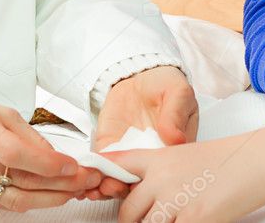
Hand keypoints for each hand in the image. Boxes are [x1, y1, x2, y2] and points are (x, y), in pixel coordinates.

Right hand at [0, 92, 101, 210]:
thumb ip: (26, 133)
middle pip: (20, 180)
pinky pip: (4, 204)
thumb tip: (54, 154)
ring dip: (51, 198)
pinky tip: (50, 195)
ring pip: (16, 199)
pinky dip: (31, 201)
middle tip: (86, 179)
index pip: (15, 153)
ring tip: (74, 190)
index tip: (72, 165)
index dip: (47, 163)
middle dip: (60, 183)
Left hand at [88, 66, 197, 200]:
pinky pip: (101, 164)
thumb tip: (175, 138)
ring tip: (96, 187)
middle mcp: (150, 159)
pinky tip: (86, 177)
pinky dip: (93, 173)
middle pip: (138, 183)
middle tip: (110, 188)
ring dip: (106, 187)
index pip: (161, 174)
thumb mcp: (179, 93)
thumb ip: (176, 114)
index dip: (148, 184)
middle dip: (123, 189)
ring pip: (117, 179)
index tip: (135, 185)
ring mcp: (128, 155)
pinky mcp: (109, 147)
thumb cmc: (165, 86)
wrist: (141, 75)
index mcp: (171, 151)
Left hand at [105, 126, 264, 221]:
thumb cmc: (224, 160)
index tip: (97, 191)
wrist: (255, 161)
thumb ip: (157, 173)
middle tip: (145, 221)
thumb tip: (138, 193)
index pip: (115, 167)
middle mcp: (161, 179)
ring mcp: (176, 200)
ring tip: (170, 220)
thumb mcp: (182, 155)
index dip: (103, 182)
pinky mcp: (195, 219)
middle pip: (127, 212)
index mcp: (157, 159)